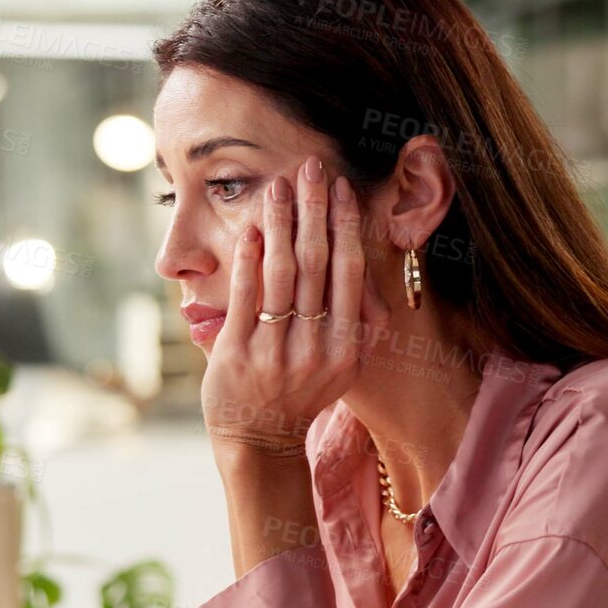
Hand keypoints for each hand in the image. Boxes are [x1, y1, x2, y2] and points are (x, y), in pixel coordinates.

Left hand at [200, 155, 388, 456]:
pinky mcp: (238, 353)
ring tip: (278, 185)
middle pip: (318, 264)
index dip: (345, 225)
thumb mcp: (344, 367)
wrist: (258, 441)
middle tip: (311, 166)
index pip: (349, 273)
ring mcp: (276, 351)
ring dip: (280, 222)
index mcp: (347, 347)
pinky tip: (252, 227)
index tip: (340, 188)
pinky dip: (249, 257)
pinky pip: (247, 296)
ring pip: (282, 273)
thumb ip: (358, 325)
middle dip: (314, 209)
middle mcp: (316, 348)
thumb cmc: (301, 394)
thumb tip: (369, 276)